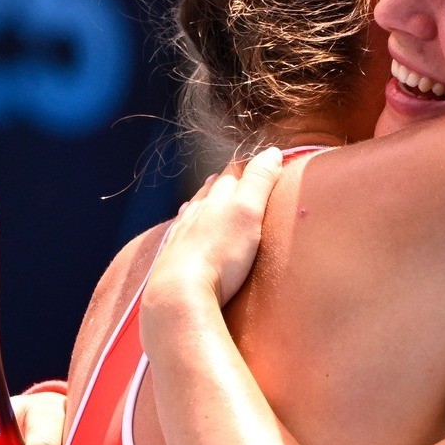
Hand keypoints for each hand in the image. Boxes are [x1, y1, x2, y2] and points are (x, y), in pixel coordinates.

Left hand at [146, 146, 283, 308]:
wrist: (180, 293)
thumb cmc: (219, 253)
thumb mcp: (247, 212)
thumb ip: (259, 181)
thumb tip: (271, 152)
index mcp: (215, 199)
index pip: (232, 174)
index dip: (247, 166)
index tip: (260, 161)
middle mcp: (195, 212)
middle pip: (211, 191)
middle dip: (224, 182)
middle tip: (233, 175)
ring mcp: (181, 235)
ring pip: (193, 210)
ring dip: (203, 201)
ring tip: (207, 194)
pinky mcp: (173, 258)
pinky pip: (180, 233)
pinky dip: (186, 224)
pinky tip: (184, 227)